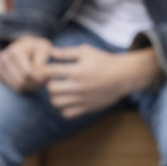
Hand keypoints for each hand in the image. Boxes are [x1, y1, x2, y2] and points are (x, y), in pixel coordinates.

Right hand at [0, 35, 52, 92]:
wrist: (24, 46)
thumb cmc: (36, 48)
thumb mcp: (44, 48)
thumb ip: (48, 57)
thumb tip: (50, 68)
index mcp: (16, 51)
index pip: (28, 73)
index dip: (40, 78)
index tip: (46, 76)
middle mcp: (5, 58)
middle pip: (22, 81)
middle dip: (35, 84)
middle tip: (42, 81)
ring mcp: (0, 67)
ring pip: (18, 87)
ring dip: (30, 87)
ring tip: (37, 81)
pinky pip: (14, 88)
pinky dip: (23, 88)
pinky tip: (28, 81)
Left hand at [46, 45, 160, 119]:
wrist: (122, 76)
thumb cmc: (104, 61)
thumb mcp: (86, 51)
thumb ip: (66, 52)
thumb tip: (50, 51)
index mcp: (77, 71)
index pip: (51, 71)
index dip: (44, 69)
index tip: (46, 68)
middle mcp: (79, 86)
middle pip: (51, 88)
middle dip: (49, 82)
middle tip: (54, 79)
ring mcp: (82, 99)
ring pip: (56, 103)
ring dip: (55, 96)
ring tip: (60, 90)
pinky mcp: (87, 109)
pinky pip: (66, 114)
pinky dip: (63, 108)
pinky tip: (68, 100)